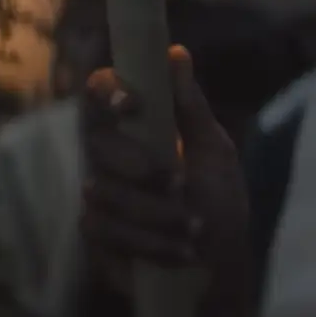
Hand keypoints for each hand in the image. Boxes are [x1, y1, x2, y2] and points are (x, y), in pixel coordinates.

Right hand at [79, 46, 252, 299]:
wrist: (220, 264)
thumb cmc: (219, 199)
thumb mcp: (214, 151)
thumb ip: (191, 107)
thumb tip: (175, 53)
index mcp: (136, 126)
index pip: (99, 93)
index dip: (106, 92)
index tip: (133, 104)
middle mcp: (109, 154)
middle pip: (95, 143)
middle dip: (139, 167)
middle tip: (180, 185)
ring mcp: (98, 192)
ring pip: (101, 191)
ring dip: (155, 213)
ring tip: (195, 227)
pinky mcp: (96, 232)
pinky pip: (101, 228)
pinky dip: (148, 242)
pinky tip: (180, 252)